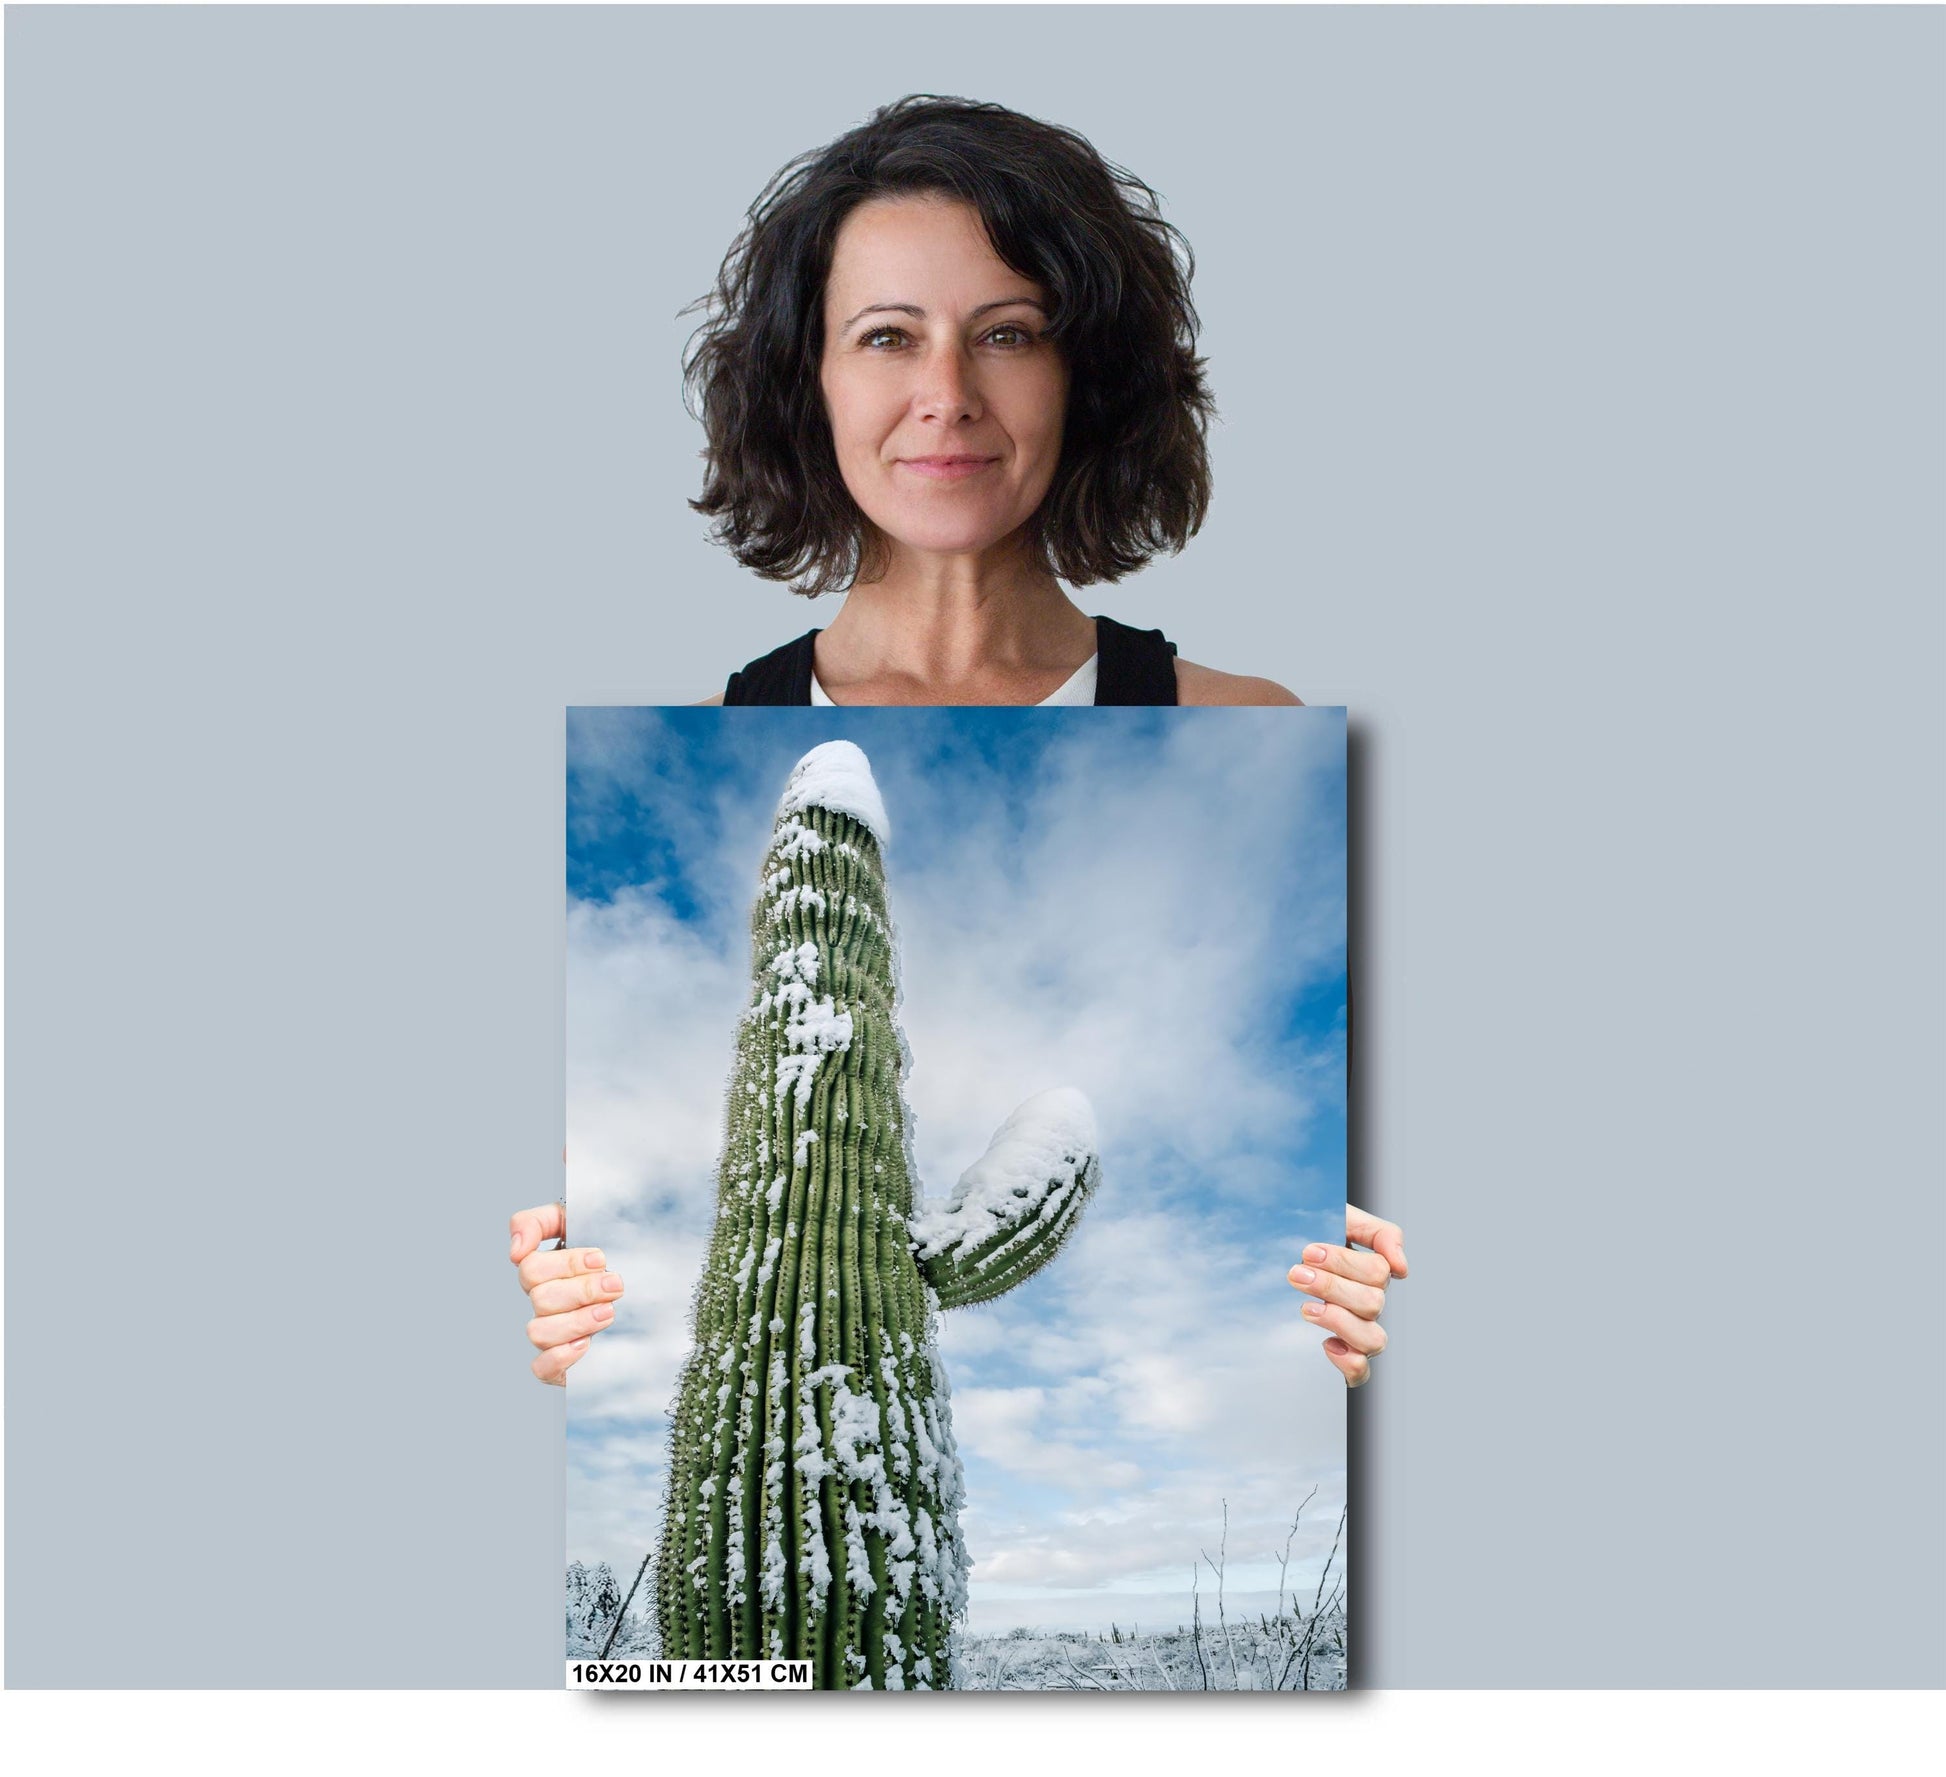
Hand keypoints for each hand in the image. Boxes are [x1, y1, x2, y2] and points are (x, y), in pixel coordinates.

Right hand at [510, 1198, 624, 1385]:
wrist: (652, 1287)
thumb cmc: (611, 1249)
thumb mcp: (578, 1220)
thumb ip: (538, 1222)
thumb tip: (515, 1250)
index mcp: (543, 1271)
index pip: (531, 1268)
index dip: (566, 1264)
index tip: (600, 1259)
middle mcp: (543, 1302)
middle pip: (541, 1299)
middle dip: (583, 1290)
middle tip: (615, 1285)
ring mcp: (550, 1333)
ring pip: (538, 1332)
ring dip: (576, 1321)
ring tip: (609, 1312)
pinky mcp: (560, 1363)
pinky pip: (541, 1368)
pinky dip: (560, 1357)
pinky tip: (585, 1344)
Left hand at [1288, 1202, 1406, 1386]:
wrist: (1280, 1246)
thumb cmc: (1315, 1233)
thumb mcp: (1345, 1217)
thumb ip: (1380, 1233)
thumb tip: (1401, 1267)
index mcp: (1374, 1272)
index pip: (1377, 1273)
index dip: (1343, 1263)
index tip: (1308, 1252)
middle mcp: (1371, 1302)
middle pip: (1372, 1304)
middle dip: (1331, 1287)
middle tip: (1297, 1274)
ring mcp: (1359, 1329)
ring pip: (1373, 1339)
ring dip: (1338, 1322)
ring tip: (1306, 1308)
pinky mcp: (1344, 1352)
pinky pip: (1360, 1371)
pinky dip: (1348, 1362)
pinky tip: (1327, 1343)